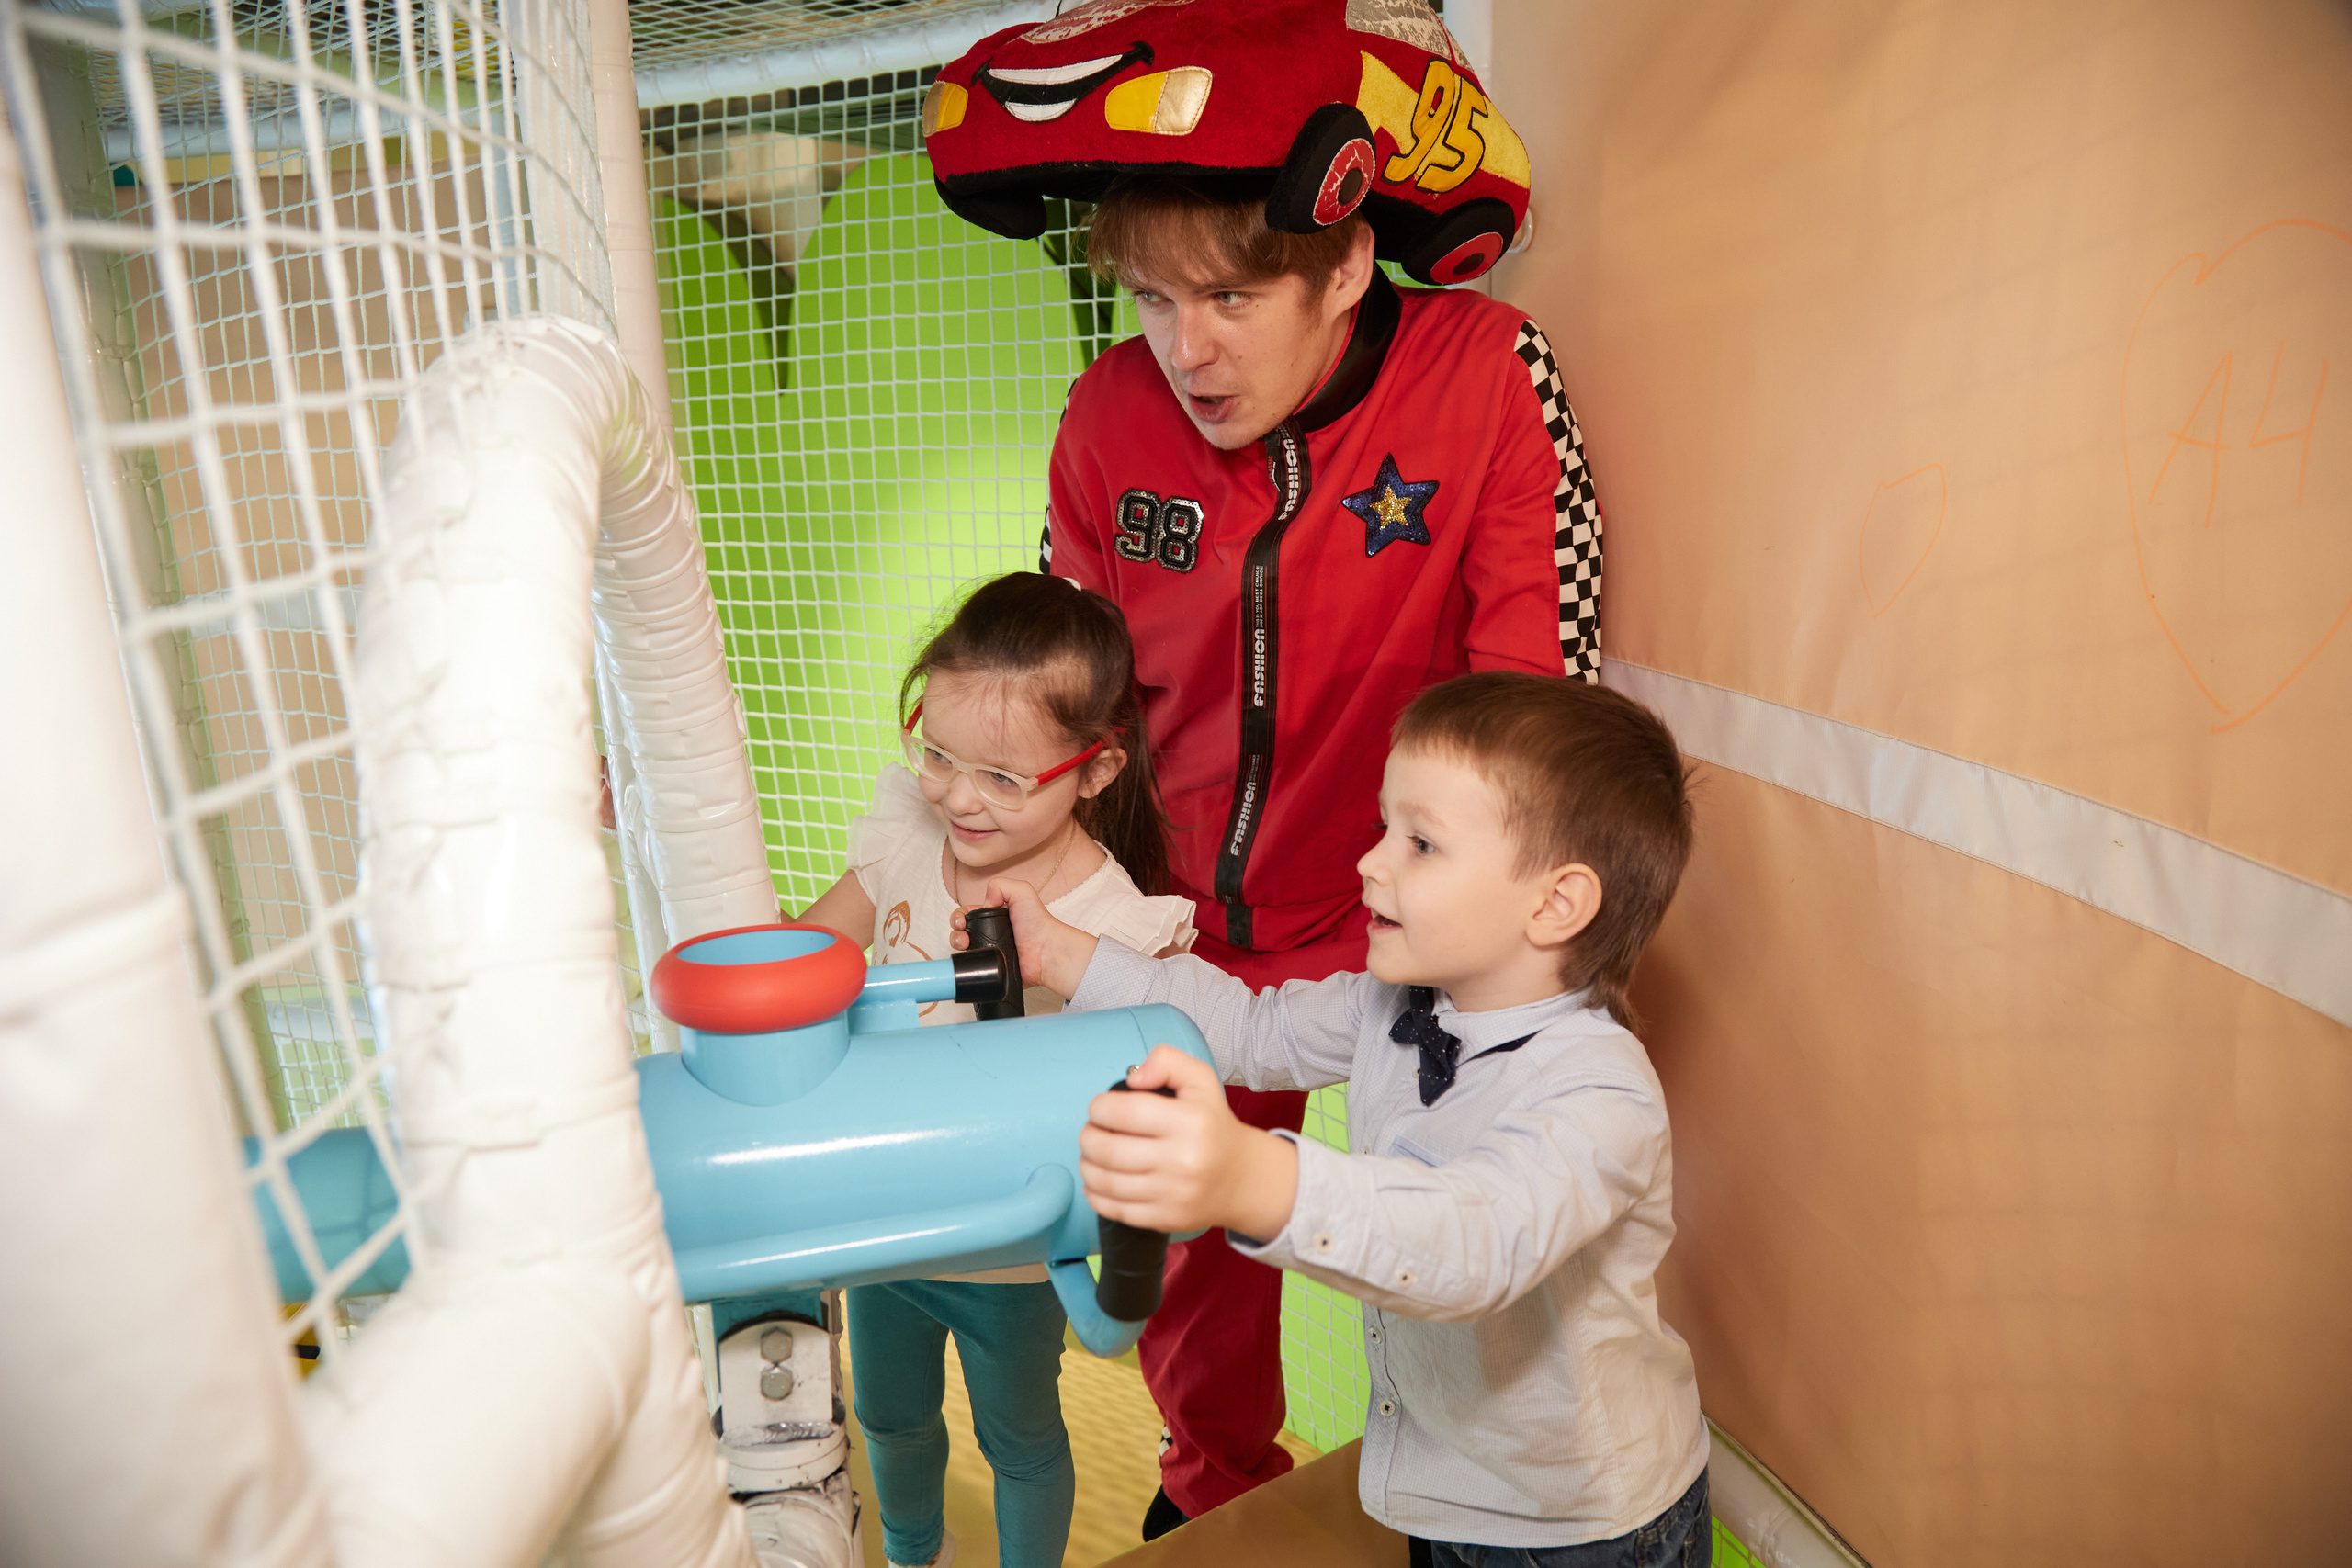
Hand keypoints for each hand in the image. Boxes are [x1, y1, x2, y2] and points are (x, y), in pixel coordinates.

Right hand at [949, 879, 1097, 994]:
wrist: (1046, 952)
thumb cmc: (1038, 923)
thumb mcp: (1022, 891)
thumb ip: (1000, 885)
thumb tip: (984, 901)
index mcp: (994, 915)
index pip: (967, 914)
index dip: (960, 915)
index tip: (962, 920)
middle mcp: (990, 933)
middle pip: (961, 931)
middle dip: (954, 931)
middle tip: (962, 933)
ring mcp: (989, 951)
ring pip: (963, 949)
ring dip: (956, 944)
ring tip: (963, 944)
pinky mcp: (990, 967)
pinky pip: (973, 966)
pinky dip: (966, 963)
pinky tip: (971, 958)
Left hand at [1078, 1045, 1298, 1238]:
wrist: (1241, 1177)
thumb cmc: (1212, 1124)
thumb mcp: (1200, 1080)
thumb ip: (1167, 1061)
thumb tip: (1133, 1077)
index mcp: (1190, 1121)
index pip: (1124, 1112)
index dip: (1099, 1108)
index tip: (1100, 1108)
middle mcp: (1183, 1160)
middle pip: (1108, 1149)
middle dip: (1088, 1137)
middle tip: (1091, 1132)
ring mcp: (1174, 1194)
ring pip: (1106, 1182)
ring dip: (1087, 1165)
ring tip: (1091, 1155)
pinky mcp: (1166, 1219)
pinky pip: (1114, 1210)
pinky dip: (1095, 1194)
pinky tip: (1097, 1182)